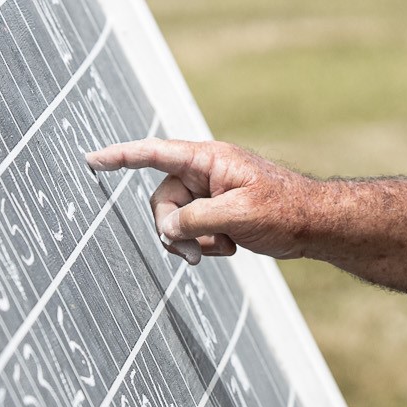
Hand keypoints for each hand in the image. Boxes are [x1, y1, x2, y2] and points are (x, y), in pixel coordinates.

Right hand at [83, 137, 325, 263]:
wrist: (315, 224)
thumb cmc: (285, 210)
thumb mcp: (239, 215)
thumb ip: (196, 220)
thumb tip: (167, 230)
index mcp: (208, 160)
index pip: (154, 154)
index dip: (120, 156)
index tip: (91, 158)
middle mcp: (205, 173)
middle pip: (162, 199)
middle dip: (172, 229)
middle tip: (194, 252)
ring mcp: (211, 194)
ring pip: (176, 220)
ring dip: (191, 241)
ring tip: (219, 251)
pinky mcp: (217, 213)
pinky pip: (193, 231)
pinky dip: (206, 244)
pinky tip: (232, 248)